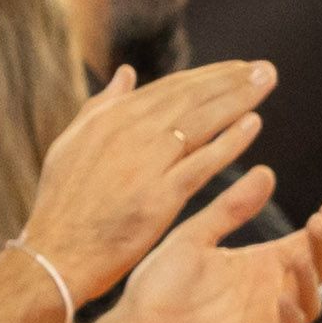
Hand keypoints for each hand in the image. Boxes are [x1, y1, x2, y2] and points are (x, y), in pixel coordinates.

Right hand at [16, 60, 276, 302]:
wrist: (55, 254)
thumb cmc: (63, 204)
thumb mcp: (72, 144)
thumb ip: (101, 106)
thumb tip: (126, 73)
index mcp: (111, 119)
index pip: (170, 88)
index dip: (208, 76)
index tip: (238, 68)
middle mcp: (130, 133)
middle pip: (191, 98)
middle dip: (231, 80)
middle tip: (266, 68)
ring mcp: (146, 164)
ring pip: (201, 122)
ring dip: (238, 99)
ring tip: (266, 81)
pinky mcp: (159, 197)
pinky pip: (202, 164)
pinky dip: (229, 142)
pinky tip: (254, 124)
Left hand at [101, 181, 321, 322]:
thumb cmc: (160, 286)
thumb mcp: (194, 237)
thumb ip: (230, 209)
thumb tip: (267, 171)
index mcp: (262, 264)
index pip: (307, 244)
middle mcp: (272, 293)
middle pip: (317, 272)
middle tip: (316, 224)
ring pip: (310, 306)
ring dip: (310, 282)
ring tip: (298, 258)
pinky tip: (283, 301)